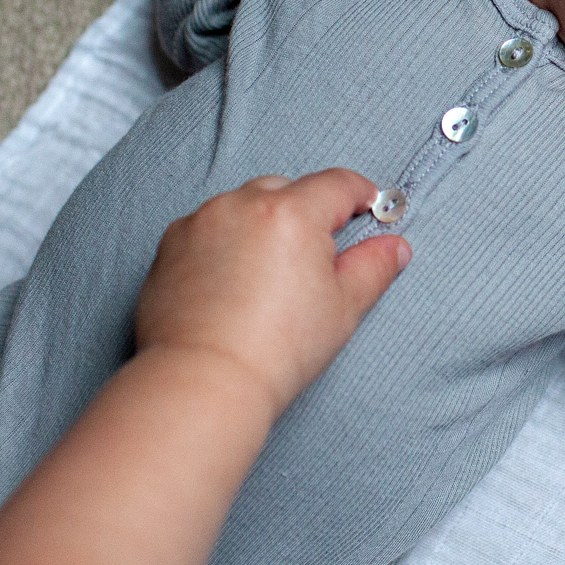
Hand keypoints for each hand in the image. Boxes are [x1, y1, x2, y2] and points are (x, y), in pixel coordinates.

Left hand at [134, 168, 409, 412]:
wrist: (203, 381)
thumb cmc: (276, 350)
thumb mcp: (343, 309)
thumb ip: (373, 267)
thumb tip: (394, 247)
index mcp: (292, 213)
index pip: (337, 184)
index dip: (360, 194)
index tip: (368, 208)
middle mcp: (242, 205)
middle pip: (288, 189)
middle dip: (306, 213)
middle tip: (314, 258)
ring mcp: (201, 222)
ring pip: (244, 206)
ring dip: (262, 225)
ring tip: (267, 276)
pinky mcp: (170, 244)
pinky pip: (208, 227)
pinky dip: (224, 242)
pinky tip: (232, 283)